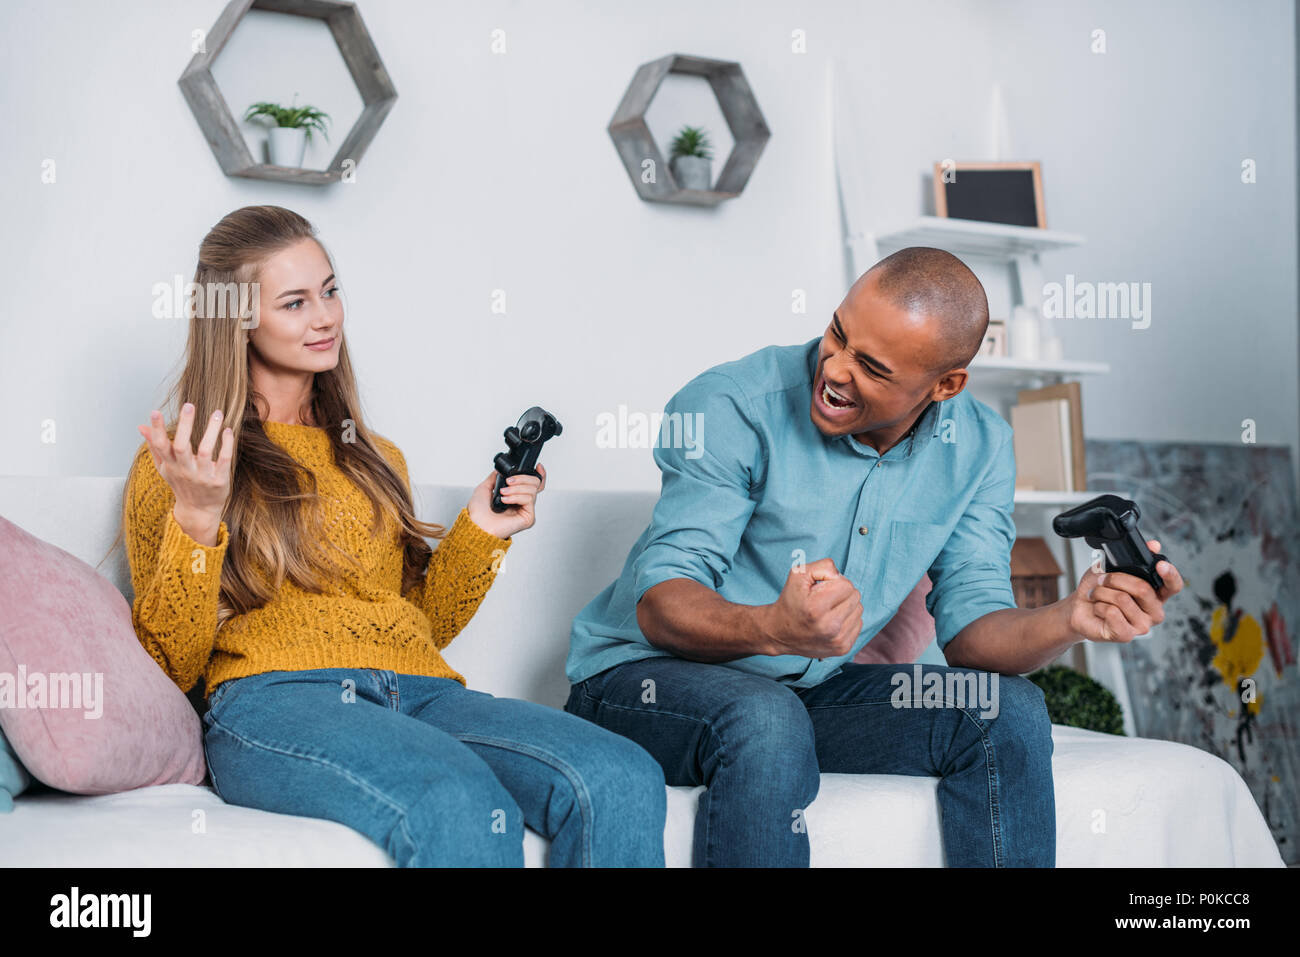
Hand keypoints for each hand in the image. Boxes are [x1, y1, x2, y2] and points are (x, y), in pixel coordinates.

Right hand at [137, 403, 233, 523]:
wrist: (198, 510)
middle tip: (188, 405)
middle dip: (184, 426)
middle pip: (181, 446)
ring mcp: (202, 476)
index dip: (156, 429)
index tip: (155, 412)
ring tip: (217, 413)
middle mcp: (184, 470)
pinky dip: (226, 445)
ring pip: (204, 451)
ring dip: (211, 431)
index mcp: (170, 465)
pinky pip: (223, 460)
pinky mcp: (219, 481)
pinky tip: (228, 430)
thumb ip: (154, 446)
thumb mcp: (165, 467)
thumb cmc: (181, 484)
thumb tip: (141, 426)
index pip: (160, 446)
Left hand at [465, 465, 545, 539]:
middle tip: (509, 481)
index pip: (534, 484)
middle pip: (535, 483)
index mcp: (515, 496)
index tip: (537, 466)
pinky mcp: (528, 518)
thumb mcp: (485, 487)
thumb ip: (495, 477)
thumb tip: (502, 469)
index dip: (538, 474)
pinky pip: (528, 500)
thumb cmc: (478, 512)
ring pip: (532, 490)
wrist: (476, 524)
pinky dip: (516, 497)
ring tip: (503, 493)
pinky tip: (505, 500)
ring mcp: (526, 510)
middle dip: (522, 478)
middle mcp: (522, 503)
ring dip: (516, 489)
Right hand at [764, 558, 862, 658]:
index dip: (834, 582)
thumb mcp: (798, 575)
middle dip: (842, 593)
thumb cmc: (791, 600)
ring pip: (859, 609)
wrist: (780, 633)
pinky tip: (832, 621)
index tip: (821, 588)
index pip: (846, 585)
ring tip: (828, 611)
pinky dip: (848, 619)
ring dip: (846, 606)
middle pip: (855, 596)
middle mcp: (828, 627)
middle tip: (824, 599)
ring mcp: (837, 640)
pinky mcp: (843, 649)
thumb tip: (841, 575)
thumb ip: (822, 566)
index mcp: (816, 608)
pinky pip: (858, 623)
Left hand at [1066, 540, 1183, 642]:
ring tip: (1097, 595)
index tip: (1160, 564)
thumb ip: (1133, 557)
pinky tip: (1098, 609)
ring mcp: (1142, 625)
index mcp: (1155, 594)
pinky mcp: (1127, 635)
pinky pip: (1112, 612)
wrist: (1078, 608)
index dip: (1170, 575)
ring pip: (1122, 599)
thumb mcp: (1112, 567)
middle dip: (1115, 579)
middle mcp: (1153, 611)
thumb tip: (1154, 545)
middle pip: (1142, 589)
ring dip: (1102, 592)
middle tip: (1102, 580)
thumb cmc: (1098, 590)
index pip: (1174, 585)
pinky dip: (1099, 606)